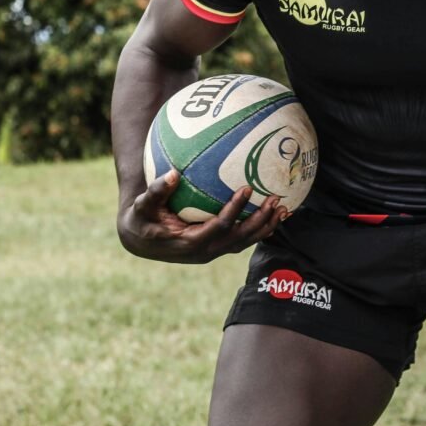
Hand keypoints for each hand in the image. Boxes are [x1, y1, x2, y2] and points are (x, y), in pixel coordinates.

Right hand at [117, 169, 286, 263]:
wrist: (141, 240)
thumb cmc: (141, 218)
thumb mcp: (142, 205)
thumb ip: (156, 191)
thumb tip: (173, 174)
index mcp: (189, 242)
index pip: (218, 227)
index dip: (234, 210)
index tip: (246, 188)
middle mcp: (204, 251)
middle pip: (238, 238)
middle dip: (259, 221)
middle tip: (275, 199)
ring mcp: (212, 251)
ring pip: (244, 242)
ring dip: (265, 226)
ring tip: (284, 208)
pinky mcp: (216, 247)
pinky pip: (242, 239)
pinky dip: (260, 229)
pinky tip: (275, 215)